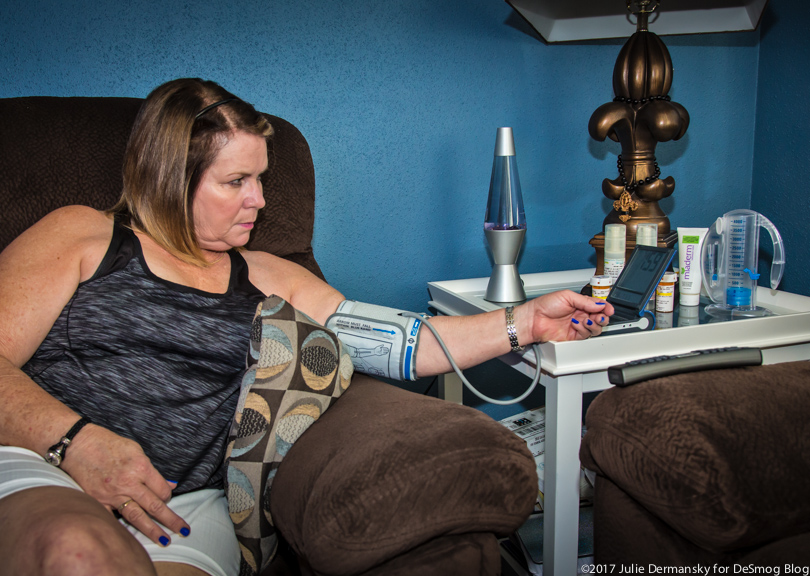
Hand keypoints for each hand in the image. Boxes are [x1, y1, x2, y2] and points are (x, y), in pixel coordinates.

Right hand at [61, 423, 189, 546]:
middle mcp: (128, 483)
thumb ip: (152, 471)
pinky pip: (112, 519)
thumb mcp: (136, 450)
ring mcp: (112, 494)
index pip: (162, 490)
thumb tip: (169, 485)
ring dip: (152, 530)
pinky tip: (130, 540)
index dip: (167, 496)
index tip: (166, 498)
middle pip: (154, 506)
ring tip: (164, 540)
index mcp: (141, 467)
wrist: (79, 445)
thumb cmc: (109, 444)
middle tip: (183, 530)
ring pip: (137, 517)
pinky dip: (122, 529)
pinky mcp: (97, 501)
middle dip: (171, 519)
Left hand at [519, 290, 613, 342]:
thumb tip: (599, 304)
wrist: (533, 319)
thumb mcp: (567, 296)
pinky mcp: (574, 336)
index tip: (609, 309)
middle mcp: (580, 314)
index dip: (605, 307)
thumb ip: (585, 301)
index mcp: (579, 303)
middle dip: (603, 317)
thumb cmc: (544, 305)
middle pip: (599, 318)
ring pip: (595, 328)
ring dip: (594, 323)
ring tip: (586, 319)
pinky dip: (584, 328)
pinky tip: (576, 323)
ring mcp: (577, 326)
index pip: (597, 305)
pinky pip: (586, 335)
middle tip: (600, 315)